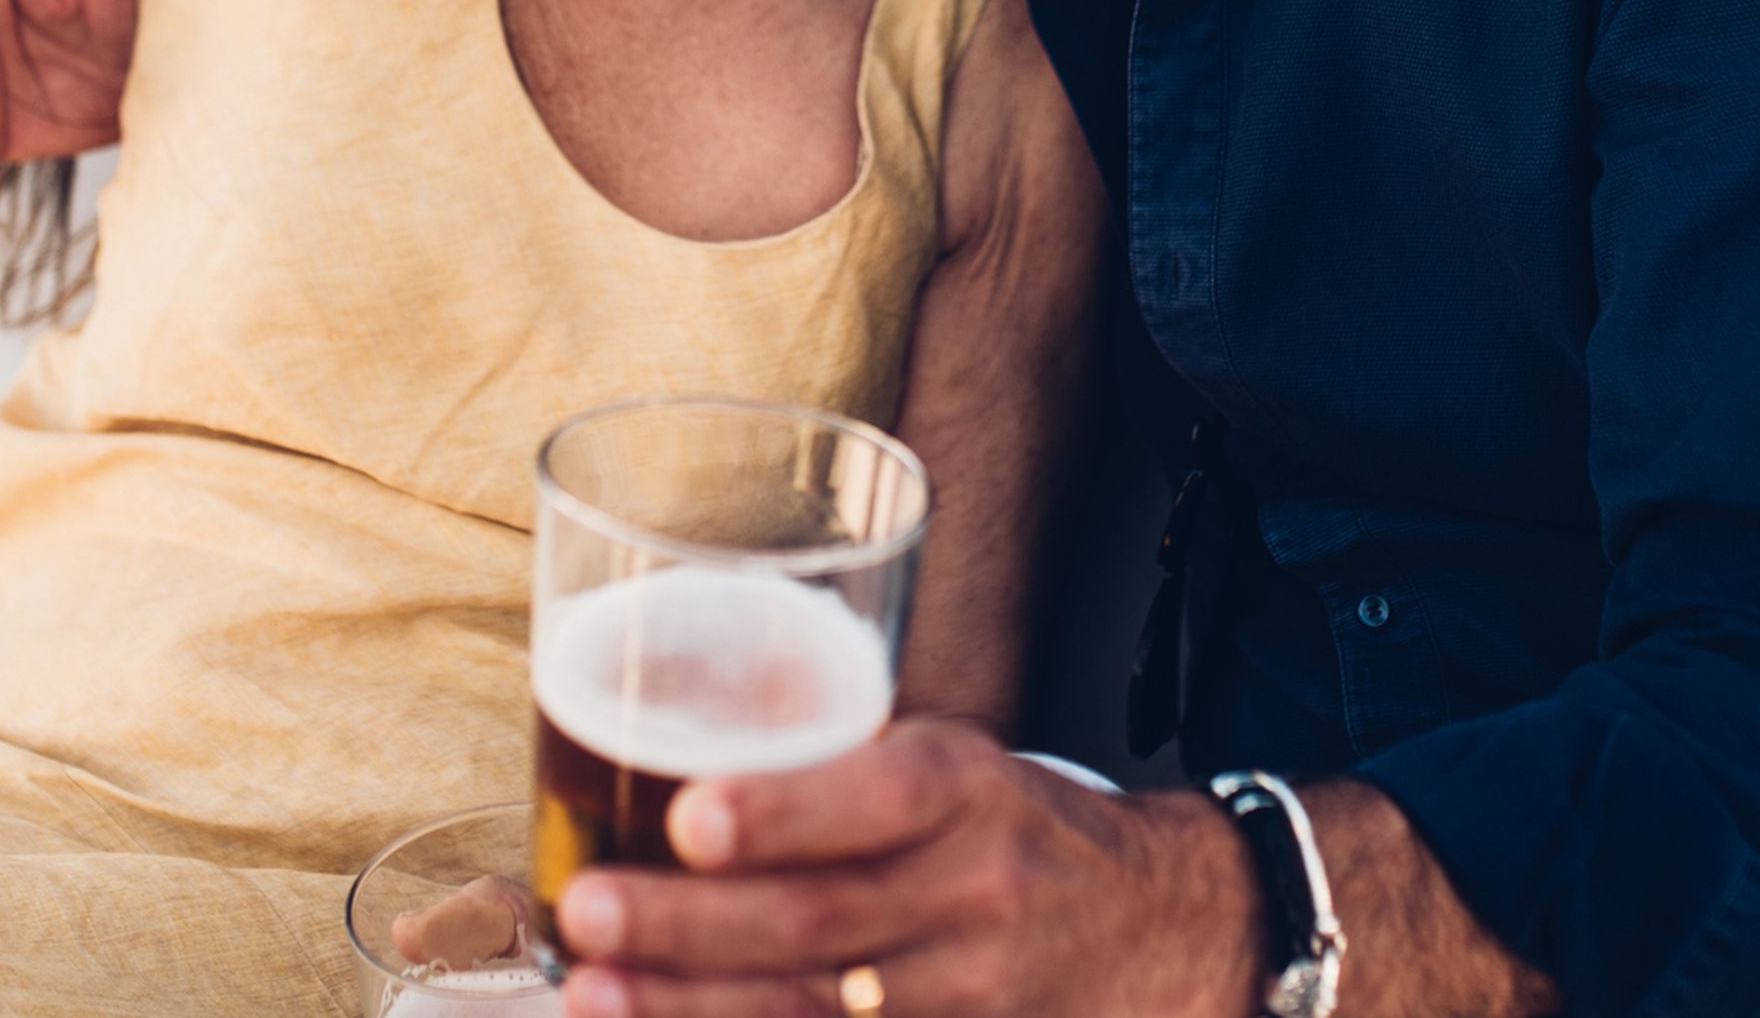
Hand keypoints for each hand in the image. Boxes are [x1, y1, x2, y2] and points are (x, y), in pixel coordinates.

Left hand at [551, 720, 1260, 1017]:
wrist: (1174, 926)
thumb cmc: (1025, 832)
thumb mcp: (960, 768)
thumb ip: (842, 776)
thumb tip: (665, 765)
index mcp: (971, 790)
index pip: (879, 798)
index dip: (783, 813)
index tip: (689, 819)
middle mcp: (976, 893)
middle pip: (820, 922)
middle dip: (688, 928)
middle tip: (585, 914)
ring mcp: (975, 993)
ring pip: (818, 1012)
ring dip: (693, 1008)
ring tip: (593, 994)